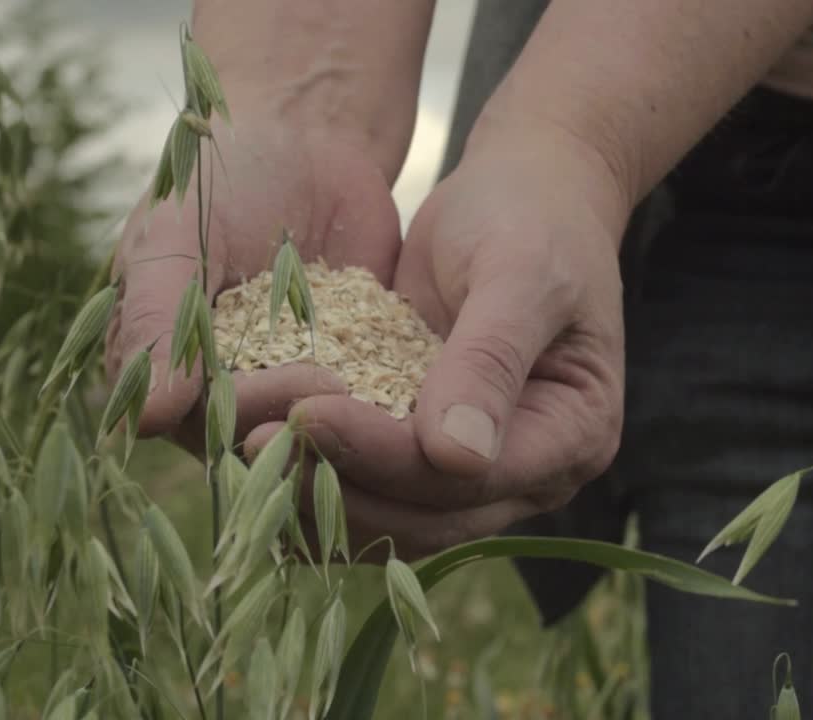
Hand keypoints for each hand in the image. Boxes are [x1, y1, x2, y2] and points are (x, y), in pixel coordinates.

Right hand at [104, 121, 402, 456]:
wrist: (304, 137)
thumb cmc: (219, 175)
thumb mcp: (177, 235)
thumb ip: (158, 320)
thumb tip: (147, 419)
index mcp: (164, 369)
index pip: (202, 419)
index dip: (247, 410)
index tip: (292, 380)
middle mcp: (223, 392)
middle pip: (263, 436)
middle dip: (306, 419)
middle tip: (344, 387)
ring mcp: (287, 386)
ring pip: (318, 434)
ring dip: (351, 430)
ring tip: (385, 400)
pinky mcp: (349, 374)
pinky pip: (368, 404)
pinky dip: (392, 407)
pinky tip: (426, 398)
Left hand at [246, 122, 628, 559]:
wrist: (527, 191)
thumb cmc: (532, 219)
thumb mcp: (519, 275)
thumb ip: (489, 360)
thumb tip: (458, 456)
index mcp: (573, 436)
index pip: (467, 476)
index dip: (384, 456)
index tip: (305, 415)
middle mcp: (530, 473)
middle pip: (427, 516)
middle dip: (338, 485)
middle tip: (251, 444)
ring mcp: (479, 470)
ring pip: (393, 517)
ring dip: (318, 494)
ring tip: (239, 453)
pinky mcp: (429, 450)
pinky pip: (373, 485)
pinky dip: (319, 476)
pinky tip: (258, 456)